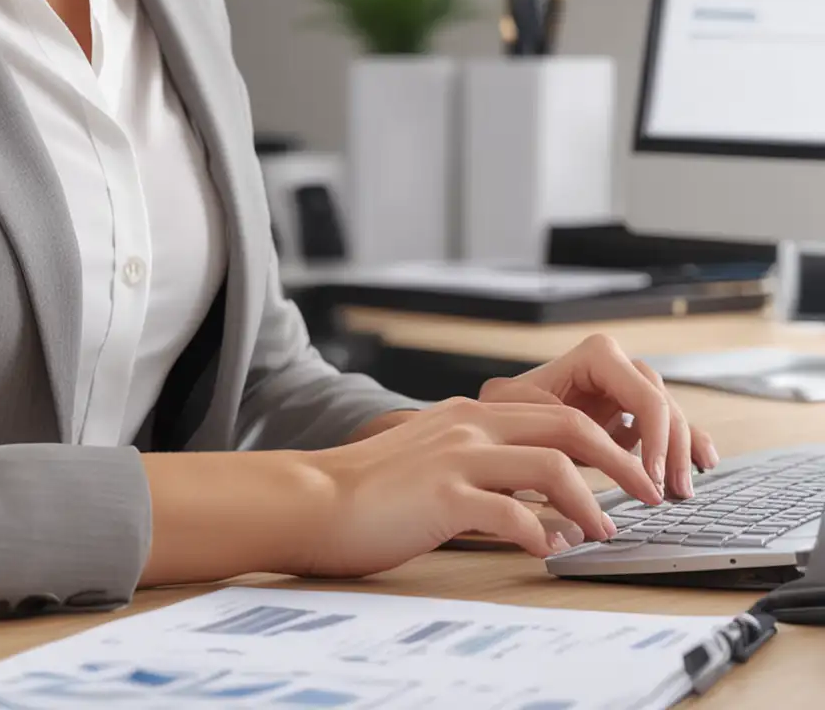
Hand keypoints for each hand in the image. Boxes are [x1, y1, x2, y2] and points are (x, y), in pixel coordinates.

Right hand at [274, 396, 663, 577]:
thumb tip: (545, 503)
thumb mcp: (435, 459)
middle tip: (651, 496)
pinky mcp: (443, 496)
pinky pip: (512, 514)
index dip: (607, 440)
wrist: (314, 498)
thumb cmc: (372, 489)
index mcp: (470, 414)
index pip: (557, 412)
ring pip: (552, 467)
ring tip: (605, 533)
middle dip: (623, 462)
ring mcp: (456, 457)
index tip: (633, 472)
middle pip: (569, 428)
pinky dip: (541, 534)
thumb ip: (485, 466)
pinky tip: (546, 551)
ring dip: (592, 504)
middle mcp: (469, 425)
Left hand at [476, 331, 719, 500]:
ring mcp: (625, 393)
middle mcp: (616, 369)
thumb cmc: (500, 410)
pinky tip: (704, 464)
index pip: (642, 389)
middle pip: (662, 403)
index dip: (654, 431)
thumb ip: (540, 408)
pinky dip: (689, 444)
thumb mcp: (510, 406)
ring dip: (682, 452)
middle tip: (670, 491)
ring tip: (681, 490)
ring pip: (671, 416)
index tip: (650, 474)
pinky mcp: (629, 418)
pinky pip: (670, 428)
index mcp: (595, 357)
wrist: (498, 429)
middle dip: (673, 447)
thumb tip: (570, 419)